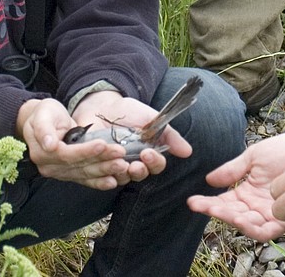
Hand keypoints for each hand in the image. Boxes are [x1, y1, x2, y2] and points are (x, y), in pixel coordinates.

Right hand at [16, 97, 156, 189]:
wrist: (43, 121)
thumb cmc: (44, 114)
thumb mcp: (42, 115)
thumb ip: (44, 129)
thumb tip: (49, 145)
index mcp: (42, 154)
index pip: (66, 155)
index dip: (85, 151)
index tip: (102, 144)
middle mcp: (51, 168)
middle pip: (79, 166)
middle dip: (101, 160)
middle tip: (120, 154)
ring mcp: (61, 173)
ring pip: (86, 173)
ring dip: (105, 170)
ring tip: (122, 165)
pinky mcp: (70, 174)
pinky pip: (86, 179)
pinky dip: (100, 181)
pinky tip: (114, 181)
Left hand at [70, 90, 193, 182]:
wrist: (100, 105)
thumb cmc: (127, 112)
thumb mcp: (150, 118)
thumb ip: (169, 135)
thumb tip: (188, 152)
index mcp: (148, 152)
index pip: (156, 164)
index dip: (154, 162)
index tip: (148, 152)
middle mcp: (133, 162)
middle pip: (141, 175)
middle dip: (140, 171)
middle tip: (135, 164)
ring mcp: (114, 165)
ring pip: (122, 178)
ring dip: (123, 174)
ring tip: (120, 165)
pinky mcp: (96, 166)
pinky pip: (101, 178)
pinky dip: (104, 177)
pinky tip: (105, 171)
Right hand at [187, 132, 284, 241]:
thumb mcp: (254, 156)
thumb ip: (233, 170)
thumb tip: (209, 180)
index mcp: (246, 192)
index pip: (223, 201)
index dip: (207, 203)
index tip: (193, 201)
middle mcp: (255, 206)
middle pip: (232, 216)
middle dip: (216, 212)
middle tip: (205, 206)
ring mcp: (269, 213)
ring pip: (246, 226)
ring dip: (231, 220)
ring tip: (220, 210)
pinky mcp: (284, 219)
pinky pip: (266, 230)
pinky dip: (252, 227)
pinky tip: (242, 217)